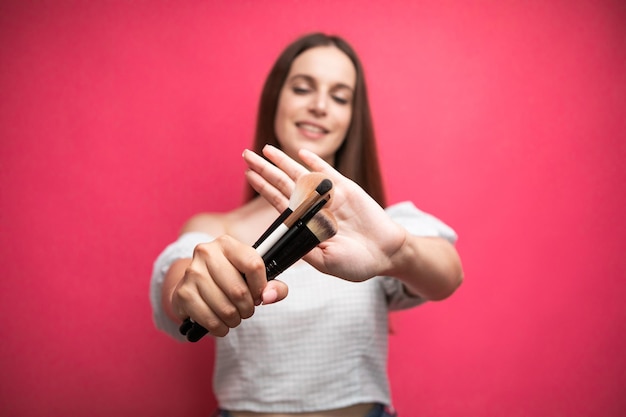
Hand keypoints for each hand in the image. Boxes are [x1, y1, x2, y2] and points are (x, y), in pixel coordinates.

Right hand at [171, 235, 287, 336]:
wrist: (194, 285)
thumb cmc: (229, 280)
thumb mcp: (253, 277)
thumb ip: (273, 286)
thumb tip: (269, 296)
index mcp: (227, 243)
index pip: (254, 265)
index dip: (261, 286)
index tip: (259, 295)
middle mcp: (206, 252)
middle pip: (239, 290)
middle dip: (248, 308)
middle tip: (246, 310)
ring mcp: (192, 272)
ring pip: (225, 308)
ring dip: (234, 319)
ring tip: (234, 317)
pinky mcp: (183, 293)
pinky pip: (209, 319)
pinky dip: (219, 328)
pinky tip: (221, 324)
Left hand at [243, 145, 407, 281]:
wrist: (385, 254)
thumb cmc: (356, 263)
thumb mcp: (325, 261)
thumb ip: (306, 247)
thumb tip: (285, 235)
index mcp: (306, 224)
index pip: (279, 201)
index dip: (263, 188)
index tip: (248, 175)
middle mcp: (314, 207)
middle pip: (284, 183)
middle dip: (265, 169)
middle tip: (246, 154)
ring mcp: (329, 196)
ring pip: (301, 174)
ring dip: (283, 161)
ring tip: (266, 149)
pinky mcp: (347, 190)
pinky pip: (328, 172)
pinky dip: (315, 162)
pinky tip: (301, 153)